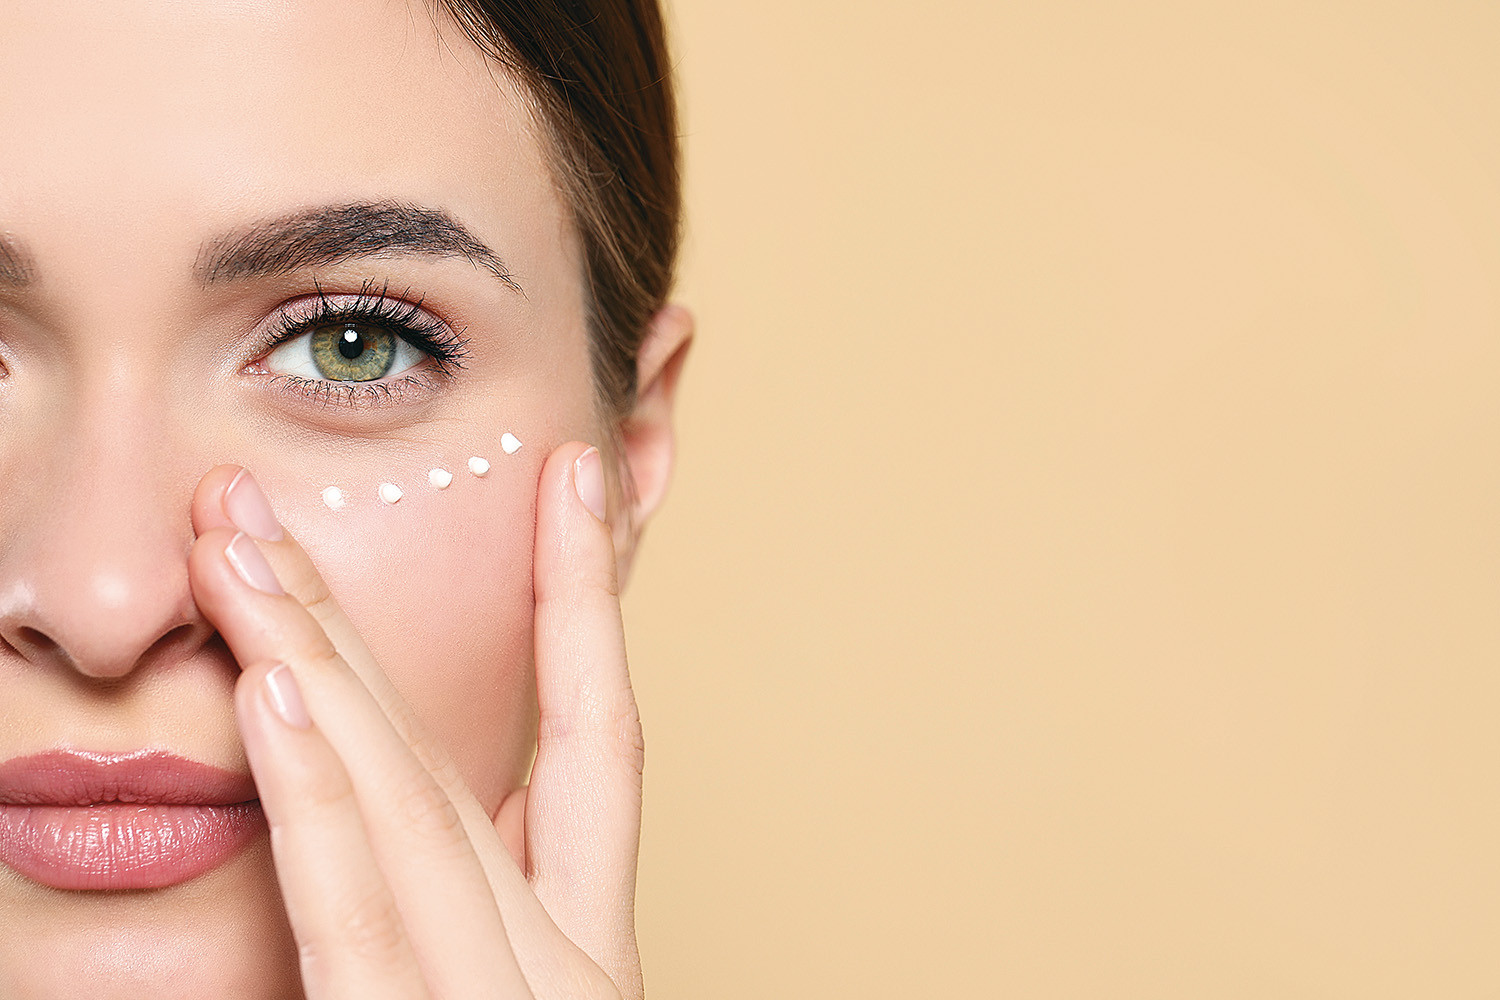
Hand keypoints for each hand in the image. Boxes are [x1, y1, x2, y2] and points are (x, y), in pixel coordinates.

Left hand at [185, 442, 643, 998]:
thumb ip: (468, 919)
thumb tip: (398, 816)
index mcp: (585, 943)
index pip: (598, 739)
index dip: (583, 598)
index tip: (569, 474)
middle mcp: (566, 962)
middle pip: (462, 750)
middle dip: (361, 610)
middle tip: (258, 496)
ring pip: (408, 799)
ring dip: (317, 659)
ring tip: (241, 549)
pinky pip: (356, 909)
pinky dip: (317, 794)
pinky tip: (271, 691)